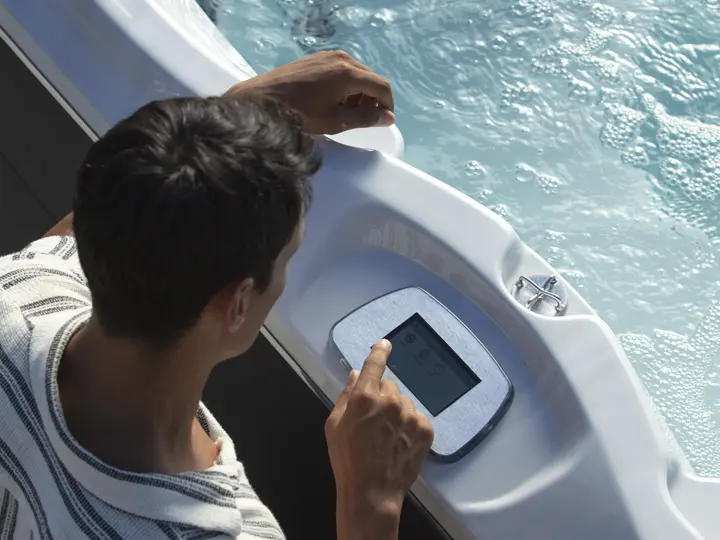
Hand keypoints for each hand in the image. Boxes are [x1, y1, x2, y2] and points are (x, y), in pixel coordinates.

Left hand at [225, 50, 394, 134]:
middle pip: (370, 78)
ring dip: (359, 93)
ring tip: (346, 113)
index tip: (384, 120)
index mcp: (348, 73)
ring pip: (356, 73)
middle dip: (372, 99)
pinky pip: (341, 70)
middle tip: (363, 120)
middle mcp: (341, 58)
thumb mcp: (335, 121)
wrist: (260, 101)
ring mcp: (327, 55)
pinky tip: (333, 101)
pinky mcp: (316, 58)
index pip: (382, 86)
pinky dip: (345, 86)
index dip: (387, 105)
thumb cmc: (298, 115)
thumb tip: (388, 117)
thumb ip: (366, 118)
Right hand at [326, 339, 433, 538]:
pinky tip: (399, 443)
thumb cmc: (346, 459)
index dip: (379, 352)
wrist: (372, 492)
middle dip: (382, 397)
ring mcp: (410, 415)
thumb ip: (346, 396)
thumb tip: (357, 374)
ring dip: (396, 412)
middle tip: (374, 420)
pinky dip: (409, 426)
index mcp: (365, 397)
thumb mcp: (334, 425)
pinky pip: (416, 417)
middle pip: (389, 386)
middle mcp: (390, 401)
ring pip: (404, 402)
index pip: (375, 365)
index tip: (385, 344)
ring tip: (387, 437)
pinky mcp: (425, 429)